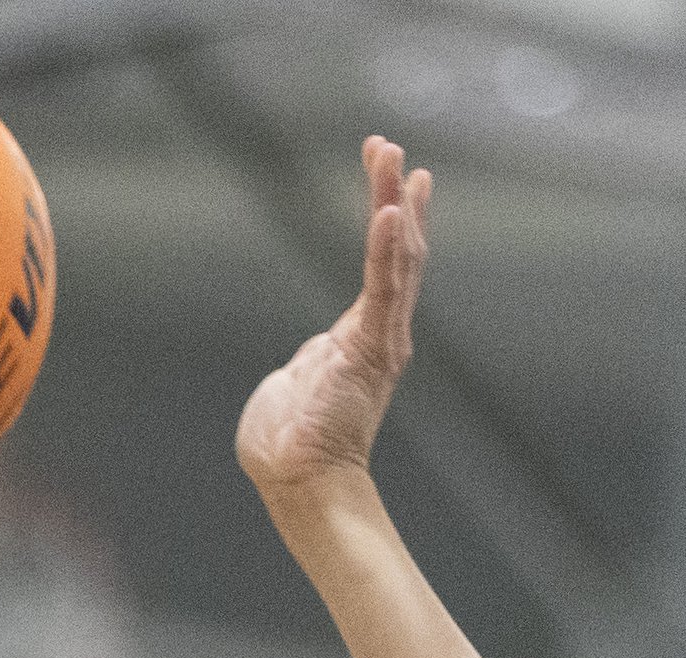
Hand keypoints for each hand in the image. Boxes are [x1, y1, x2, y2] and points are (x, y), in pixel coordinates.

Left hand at [235, 135, 427, 500]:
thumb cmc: (288, 444)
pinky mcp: (371, 352)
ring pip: (397, 261)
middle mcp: (381, 335)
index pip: (384, 267)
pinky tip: (391, 212)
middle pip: (398, 252)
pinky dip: (388, 250)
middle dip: (394, 196)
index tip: (392, 173)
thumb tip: (303, 365)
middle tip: (390, 148)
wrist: (298, 482)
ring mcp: (380, 342)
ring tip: (394, 160)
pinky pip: (383, 291)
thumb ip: (305, 364)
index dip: (390, 218)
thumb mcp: (294, 385)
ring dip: (394, 206)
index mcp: (362, 339)